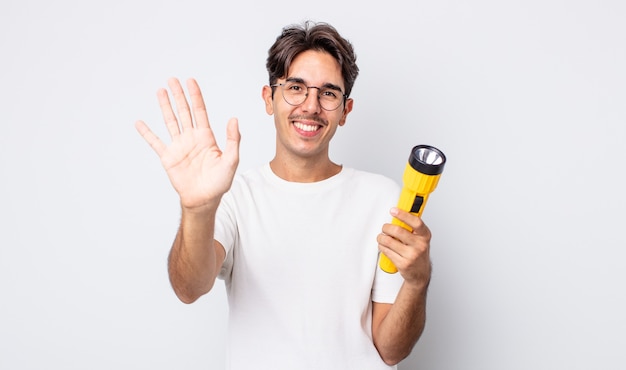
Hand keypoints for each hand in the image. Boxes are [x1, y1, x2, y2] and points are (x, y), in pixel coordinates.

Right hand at [135, 78, 240, 209]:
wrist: (204, 199)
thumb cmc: (220, 182)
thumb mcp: (231, 160)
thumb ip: (232, 140)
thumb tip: (234, 119)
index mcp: (206, 137)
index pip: (200, 111)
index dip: (195, 96)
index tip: (190, 81)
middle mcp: (191, 138)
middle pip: (183, 111)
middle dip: (178, 95)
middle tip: (172, 79)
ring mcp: (179, 146)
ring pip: (170, 121)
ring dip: (165, 106)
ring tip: (160, 91)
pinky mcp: (168, 157)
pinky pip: (155, 142)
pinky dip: (147, 133)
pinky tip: (139, 123)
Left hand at [377, 208, 431, 286]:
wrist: (420, 274)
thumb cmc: (418, 253)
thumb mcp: (420, 238)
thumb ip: (412, 227)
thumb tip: (399, 213)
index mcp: (425, 236)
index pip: (416, 222)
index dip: (403, 215)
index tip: (393, 210)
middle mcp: (420, 245)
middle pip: (398, 231)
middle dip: (386, 228)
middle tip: (384, 228)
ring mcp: (411, 255)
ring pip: (389, 241)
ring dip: (381, 238)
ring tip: (381, 237)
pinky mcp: (403, 264)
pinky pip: (386, 251)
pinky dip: (382, 247)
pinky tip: (383, 246)